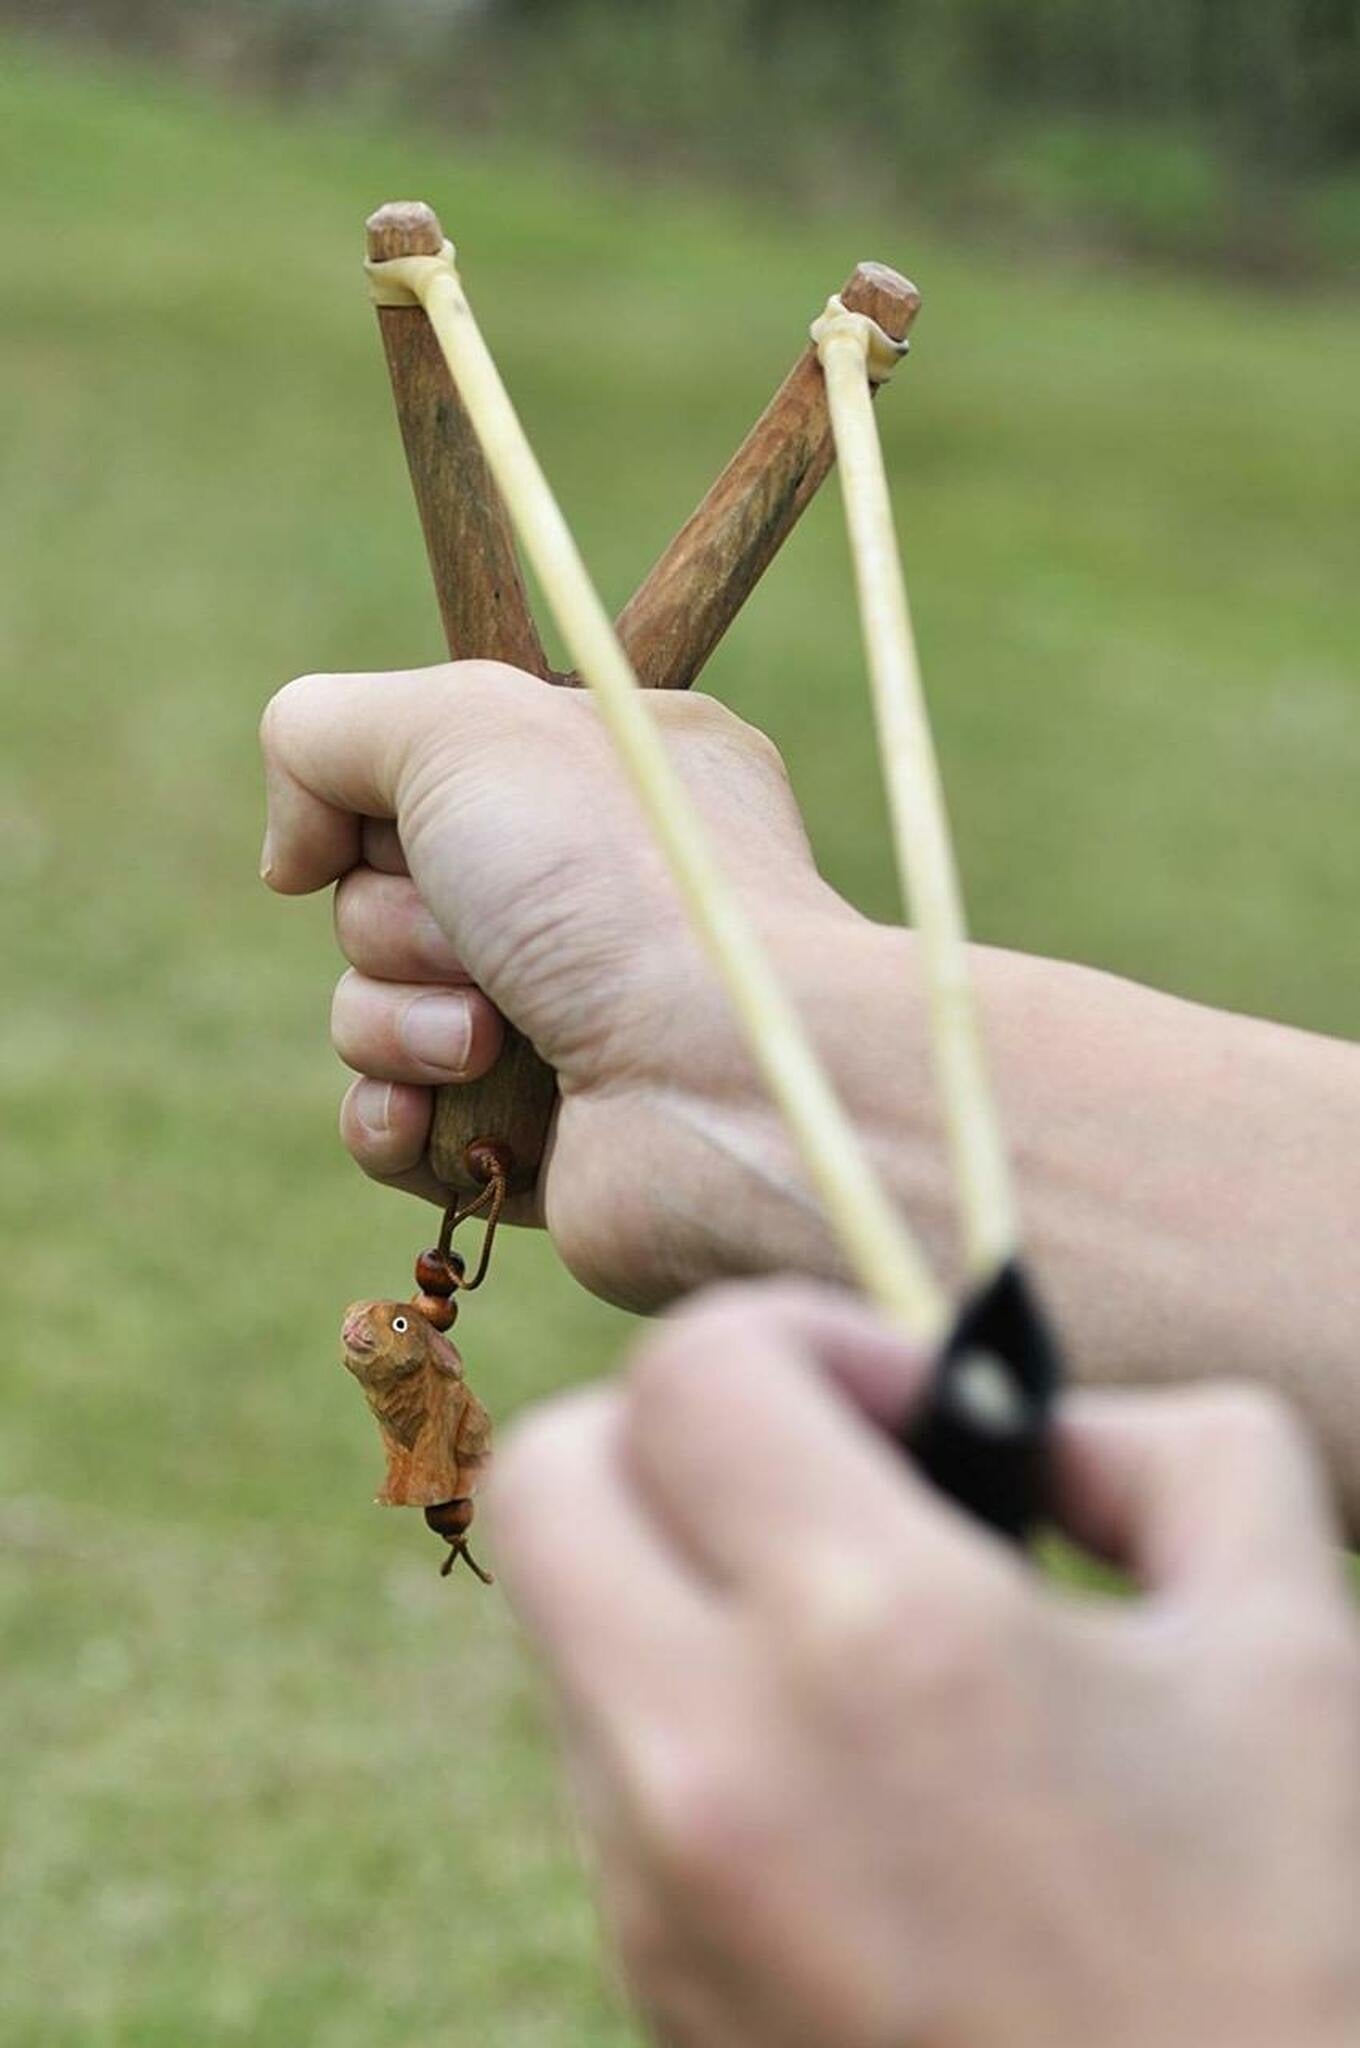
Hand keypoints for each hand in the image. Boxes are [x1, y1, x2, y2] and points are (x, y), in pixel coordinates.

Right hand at [260, 662, 888, 1307]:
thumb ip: (327, 732)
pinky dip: (393, 1118)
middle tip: (480, 938)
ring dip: (396, 1021)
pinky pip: (392, 1121)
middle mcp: (587, 894)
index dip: (391, 799)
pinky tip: (431, 1113)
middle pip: (377, 892)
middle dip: (394, 922)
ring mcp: (563, 1022)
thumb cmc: (614, 881)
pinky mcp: (533, 1139)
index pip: (427, 768)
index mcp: (602, 772)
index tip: (423, 815)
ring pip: (369, 1009)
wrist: (720, 1081)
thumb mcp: (465, 726)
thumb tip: (291, 860)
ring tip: (487, 1036)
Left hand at [489, 1282, 1359, 2047]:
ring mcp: (656, 1898)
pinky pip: (607, 1777)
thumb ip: (1168, 1449)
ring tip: (848, 1639)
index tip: (908, 1406)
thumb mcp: (1290, 1640)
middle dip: (672, 1430)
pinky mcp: (648, 1993)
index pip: (691, 1367)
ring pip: (567, 1628)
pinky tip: (839, 1775)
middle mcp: (714, 1762)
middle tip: (819, 1473)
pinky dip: (687, 1719)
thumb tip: (1037, 1430)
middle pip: (548, 1478)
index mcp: (876, 1635)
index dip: (803, 1334)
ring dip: (679, 1577)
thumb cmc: (1285, 1953)